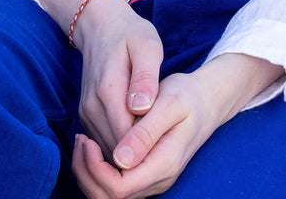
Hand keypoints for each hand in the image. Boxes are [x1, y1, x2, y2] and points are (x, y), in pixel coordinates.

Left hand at [72, 53, 282, 198]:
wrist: (206, 100)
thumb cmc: (187, 95)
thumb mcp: (169, 104)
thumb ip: (146, 132)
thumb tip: (120, 159)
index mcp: (164, 164)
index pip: (119, 188)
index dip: (96, 170)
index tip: (87, 140)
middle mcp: (158, 179)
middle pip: (110, 198)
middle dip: (87, 173)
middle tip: (79, 140)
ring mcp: (153, 179)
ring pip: (110, 195)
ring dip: (89, 173)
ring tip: (82, 142)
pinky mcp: (147, 172)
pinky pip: (116, 184)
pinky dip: (97, 170)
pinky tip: (92, 144)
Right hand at [75, 0, 163, 158]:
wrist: (100, 24)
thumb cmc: (130, 34)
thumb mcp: (147, 47)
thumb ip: (146, 77)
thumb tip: (142, 108)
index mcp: (108, 90)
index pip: (127, 138)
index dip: (149, 145)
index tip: (169, 139)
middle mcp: (92, 106)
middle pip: (117, 149)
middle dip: (141, 152)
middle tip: (166, 141)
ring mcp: (86, 111)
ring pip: (109, 148)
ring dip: (131, 150)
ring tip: (156, 136)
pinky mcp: (86, 114)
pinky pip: (103, 140)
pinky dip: (121, 143)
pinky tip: (140, 131)